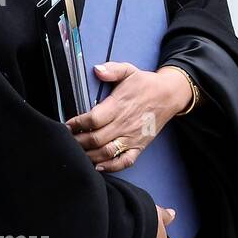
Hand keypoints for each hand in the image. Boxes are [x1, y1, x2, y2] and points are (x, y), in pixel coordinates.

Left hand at [65, 62, 193, 172]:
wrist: (170, 95)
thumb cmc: (145, 84)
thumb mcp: (129, 70)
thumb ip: (112, 70)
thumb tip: (97, 69)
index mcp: (119, 106)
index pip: (93, 119)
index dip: (77, 124)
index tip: (67, 125)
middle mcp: (125, 124)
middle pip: (97, 139)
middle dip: (78, 141)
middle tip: (67, 140)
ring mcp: (133, 137)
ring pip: (108, 152)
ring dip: (90, 155)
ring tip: (77, 153)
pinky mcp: (140, 146)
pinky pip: (125, 161)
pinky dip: (112, 167)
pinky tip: (98, 166)